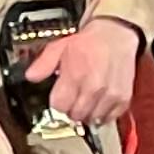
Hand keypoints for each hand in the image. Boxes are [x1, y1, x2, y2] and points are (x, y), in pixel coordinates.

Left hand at [16, 16, 141, 128]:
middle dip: (70, 110)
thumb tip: (30, 77)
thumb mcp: (58, 48)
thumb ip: (43, 64)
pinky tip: (99, 103)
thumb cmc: (87, 42)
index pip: (59, 107)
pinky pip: (109, 118)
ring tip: (86, 100)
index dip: (56, 103)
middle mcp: (93, 88)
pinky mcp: (123, 98)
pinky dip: (103, 114)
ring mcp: (110, 95)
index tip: (59, 97)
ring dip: (86, 114)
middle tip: (72, 99)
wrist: (115, 34)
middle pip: (75, 116)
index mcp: (75, 76)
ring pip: (91, 119)